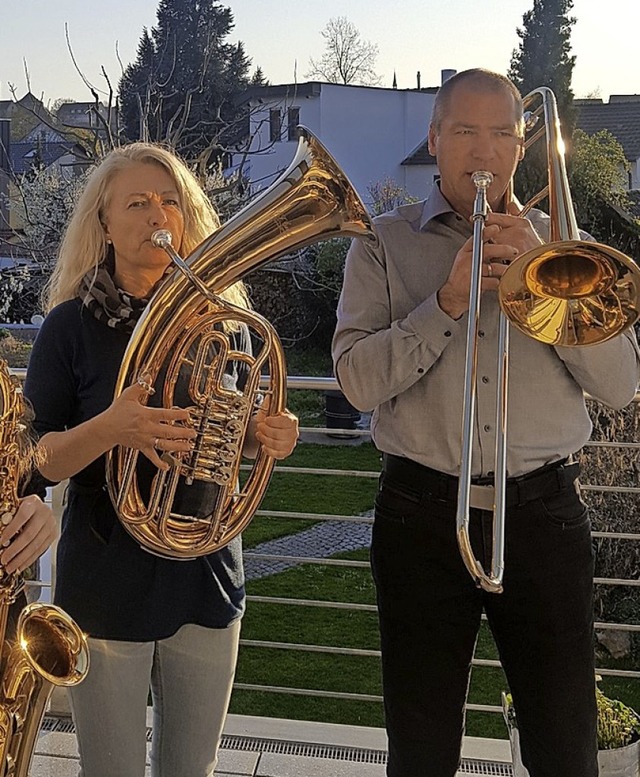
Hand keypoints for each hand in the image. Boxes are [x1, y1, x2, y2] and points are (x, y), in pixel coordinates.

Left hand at [0, 495, 58, 574]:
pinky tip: (21, 565)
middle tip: (4, 559)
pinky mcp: (53, 535)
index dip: (12, 529)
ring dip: (21, 558)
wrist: (35, 509)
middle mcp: (44, 513)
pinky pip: (41, 550)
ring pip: (36, 544)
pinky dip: (30, 559)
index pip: (23, 516)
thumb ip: (4, 519)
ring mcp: (51, 524)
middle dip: (15, 549)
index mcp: (32, 503)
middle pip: (30, 533)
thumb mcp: (11, 509)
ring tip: (10, 566)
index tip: (1, 541)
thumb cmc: (20, 509)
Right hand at [103, 383, 196, 469]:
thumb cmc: (117, 412)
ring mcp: (145, 439)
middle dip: (183, 433)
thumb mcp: (128, 395)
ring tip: (188, 447)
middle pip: (168, 431)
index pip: (165, 415)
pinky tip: (167, 466)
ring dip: (177, 447)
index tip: (188, 415)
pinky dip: (159, 462)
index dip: (178, 415)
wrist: (106, 428)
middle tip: (193, 433)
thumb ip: (140, 386)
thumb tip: (148, 376)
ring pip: (163, 445)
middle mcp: (147, 428)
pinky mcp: (141, 447)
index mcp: (146, 415)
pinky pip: (151, 457)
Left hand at [253, 399, 298, 459]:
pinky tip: (264, 445)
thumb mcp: (269, 412)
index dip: (273, 421)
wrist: (273, 432)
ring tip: (259, 435)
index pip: (285, 422)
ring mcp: (290, 444)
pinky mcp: (286, 452)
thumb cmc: (272, 422)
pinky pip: (277, 454)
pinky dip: (268, 450)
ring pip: (276, 444)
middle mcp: (293, 433)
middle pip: (279, 434)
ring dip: (265, 439)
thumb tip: (267, 397)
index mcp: (292, 421)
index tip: (266, 419)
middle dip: (266, 430)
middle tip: (259, 427)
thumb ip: (268, 405)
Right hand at [437, 203, 543, 319]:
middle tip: (514, 251)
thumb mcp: (467, 257)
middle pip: (488, 250)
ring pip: (494, 267)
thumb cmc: (463, 275)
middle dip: (503, 249)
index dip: (488, 232)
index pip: (477, 237)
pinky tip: (500, 282)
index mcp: (465, 251)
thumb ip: (479, 247)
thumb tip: (496, 234)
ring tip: (510, 269)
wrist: (453, 294)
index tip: (497, 228)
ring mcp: (471, 272)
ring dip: (505, 268)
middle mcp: (467, 260)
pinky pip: (493, 282)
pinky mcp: (476, 285)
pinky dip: (499, 282)